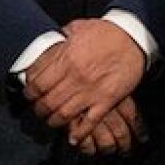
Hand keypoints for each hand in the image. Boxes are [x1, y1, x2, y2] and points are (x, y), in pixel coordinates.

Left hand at [23, 19, 145, 144]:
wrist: (136, 37)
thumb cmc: (108, 32)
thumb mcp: (80, 27)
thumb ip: (61, 36)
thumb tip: (50, 41)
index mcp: (66, 60)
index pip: (36, 86)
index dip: (29, 93)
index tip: (30, 95)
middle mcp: (75, 78)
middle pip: (47, 104)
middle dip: (39, 110)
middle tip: (40, 109)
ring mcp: (91, 91)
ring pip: (63, 115)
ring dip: (54, 122)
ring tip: (53, 120)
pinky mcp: (107, 99)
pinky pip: (90, 122)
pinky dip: (80, 133)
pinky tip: (73, 137)